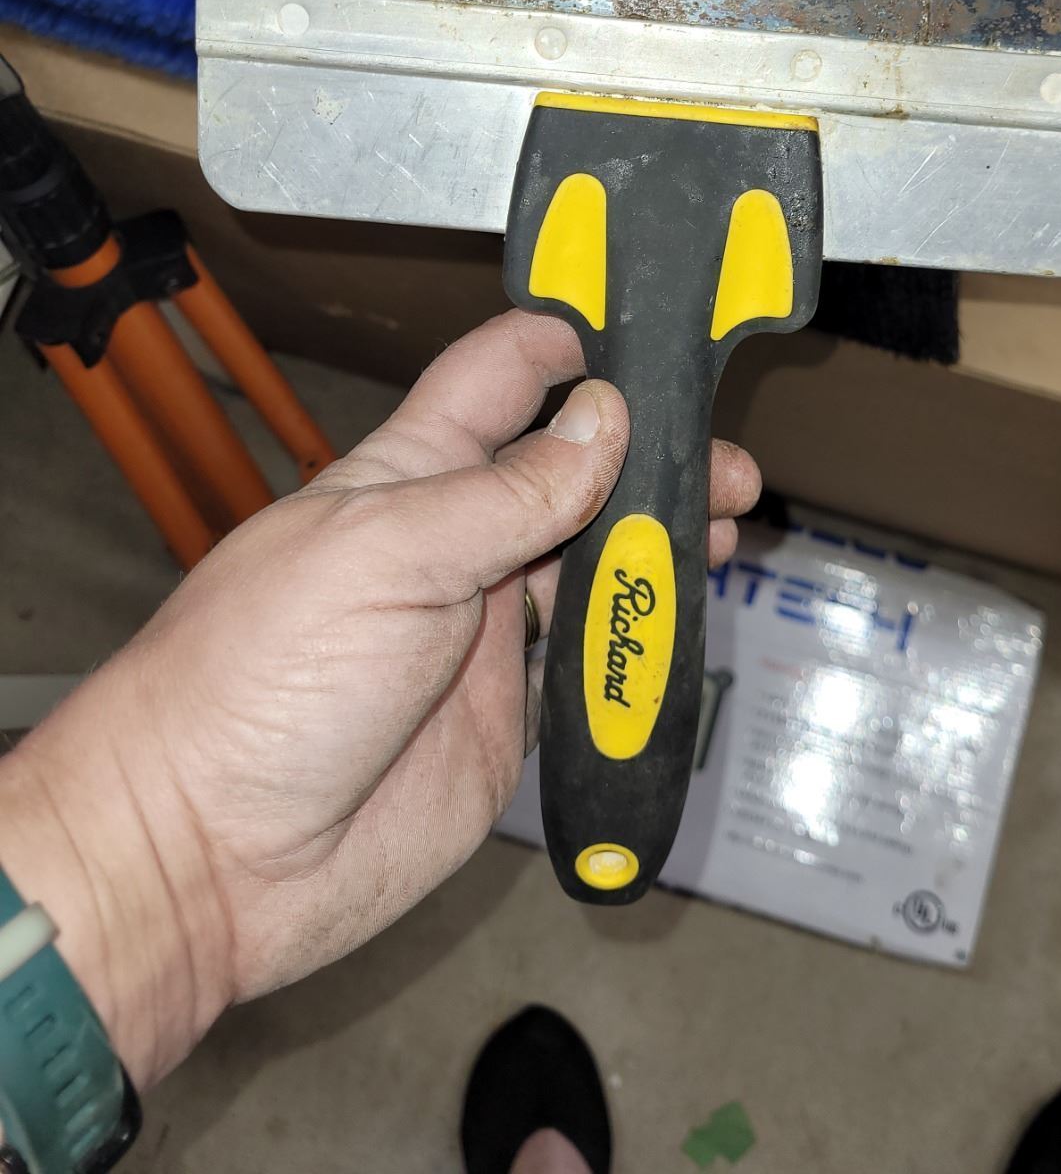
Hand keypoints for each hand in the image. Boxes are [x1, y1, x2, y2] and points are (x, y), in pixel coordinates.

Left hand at [0, 311, 759, 1086]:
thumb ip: (509, 494)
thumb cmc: (250, 685)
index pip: (502, 377)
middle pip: (572, 474)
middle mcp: (453, 543)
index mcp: (410, 475)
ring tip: (725, 533)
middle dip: (649, 459)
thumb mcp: (387, 558)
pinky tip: (679, 624)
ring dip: (658, 548)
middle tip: (722, 466)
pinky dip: (641, 646)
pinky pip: (591, 668)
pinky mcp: (507, 717)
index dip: (571, 345)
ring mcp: (481, 631)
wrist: (208, 860)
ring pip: (593, 566)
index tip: (650, 328)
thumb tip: (605, 422)